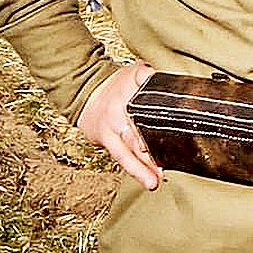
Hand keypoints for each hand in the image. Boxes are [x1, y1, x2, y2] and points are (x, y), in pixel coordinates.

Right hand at [76, 61, 160, 189]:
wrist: (84, 90)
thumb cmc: (116, 83)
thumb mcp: (134, 72)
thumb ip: (149, 76)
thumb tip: (167, 82)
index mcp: (128, 95)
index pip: (144, 108)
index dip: (153, 123)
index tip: (163, 134)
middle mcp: (117, 113)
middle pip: (135, 135)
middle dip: (148, 152)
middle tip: (162, 166)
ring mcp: (111, 129)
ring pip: (127, 151)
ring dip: (142, 168)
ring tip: (154, 181)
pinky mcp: (106, 140)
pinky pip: (121, 157)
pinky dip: (135, 169)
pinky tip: (148, 180)